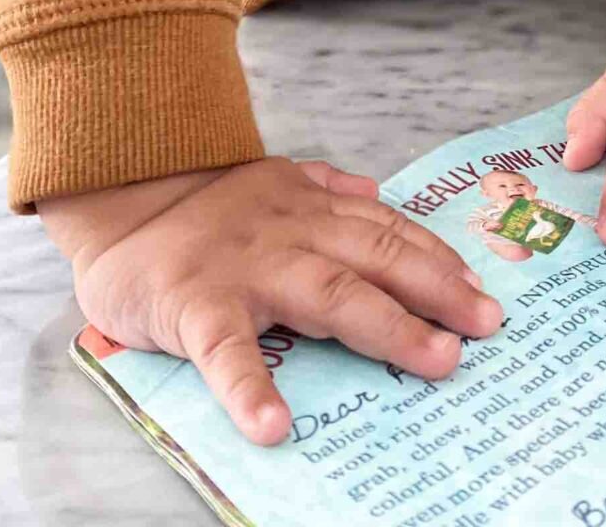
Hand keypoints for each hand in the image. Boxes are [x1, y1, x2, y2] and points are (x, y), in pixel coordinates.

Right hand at [39, 159, 502, 444]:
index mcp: (312, 208)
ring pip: (329, 293)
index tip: (480, 292)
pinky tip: (275, 425)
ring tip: (435, 360)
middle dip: (439, 291)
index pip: (390, 231)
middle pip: (378, 258)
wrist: (119, 199)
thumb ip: (327, 188)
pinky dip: (250, 389)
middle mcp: (292, 231)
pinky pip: (226, 351)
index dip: (439, 261)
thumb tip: (376, 190)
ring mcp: (248, 266)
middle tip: (486, 324)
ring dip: (388, 328)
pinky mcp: (195, 304)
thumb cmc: (204, 208)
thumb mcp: (273, 181)